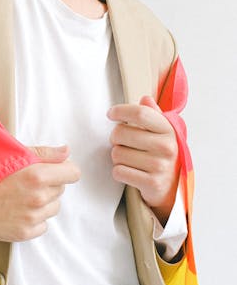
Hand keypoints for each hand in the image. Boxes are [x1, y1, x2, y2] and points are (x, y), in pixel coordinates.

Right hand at [0, 145, 79, 241]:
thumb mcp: (12, 153)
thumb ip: (44, 153)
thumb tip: (67, 151)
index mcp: (37, 175)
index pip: (73, 173)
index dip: (64, 168)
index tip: (55, 168)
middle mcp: (38, 198)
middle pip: (61, 189)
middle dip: (49, 183)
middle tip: (26, 179)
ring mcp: (31, 218)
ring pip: (53, 207)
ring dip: (43, 201)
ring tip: (19, 194)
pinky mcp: (24, 234)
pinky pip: (43, 225)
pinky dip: (34, 218)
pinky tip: (16, 209)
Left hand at [107, 96, 179, 224]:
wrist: (173, 186)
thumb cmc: (162, 153)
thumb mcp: (162, 131)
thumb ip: (153, 114)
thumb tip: (146, 98)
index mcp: (169, 129)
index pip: (139, 113)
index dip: (120, 111)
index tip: (111, 113)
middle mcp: (167, 147)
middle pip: (121, 132)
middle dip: (114, 137)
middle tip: (121, 142)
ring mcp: (160, 166)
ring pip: (117, 153)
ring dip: (117, 156)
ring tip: (129, 158)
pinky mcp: (152, 183)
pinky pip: (119, 171)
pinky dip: (119, 171)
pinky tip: (129, 171)